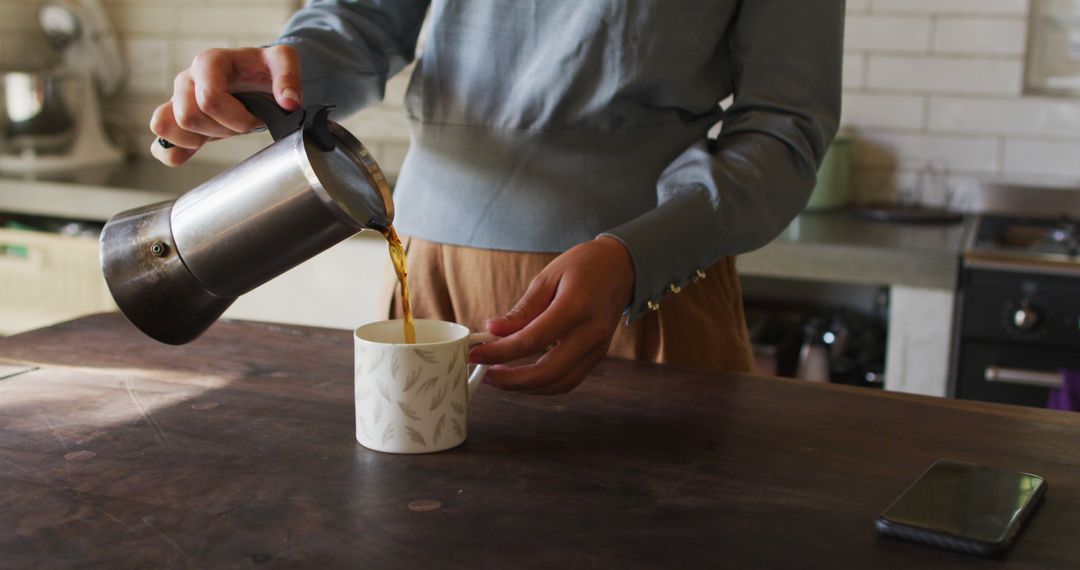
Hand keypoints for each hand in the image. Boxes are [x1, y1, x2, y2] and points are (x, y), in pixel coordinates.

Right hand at [149, 45, 301, 166]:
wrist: (254, 77)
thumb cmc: (263, 70)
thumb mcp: (283, 62)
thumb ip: (289, 77)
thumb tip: (289, 102)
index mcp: (209, 62)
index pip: (209, 99)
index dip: (237, 119)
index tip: (256, 120)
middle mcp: (187, 79)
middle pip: (188, 116)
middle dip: (221, 130)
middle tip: (241, 126)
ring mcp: (176, 100)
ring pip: (165, 126)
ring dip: (196, 140)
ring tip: (219, 133)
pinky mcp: (174, 120)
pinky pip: (158, 143)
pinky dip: (173, 153)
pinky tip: (195, 151)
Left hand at [469, 236, 634, 394]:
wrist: (622, 267)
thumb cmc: (584, 266)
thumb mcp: (548, 277)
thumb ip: (522, 310)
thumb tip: (493, 330)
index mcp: (575, 308)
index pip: (531, 341)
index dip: (499, 352)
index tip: (475, 353)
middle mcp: (589, 335)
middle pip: (546, 373)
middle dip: (510, 380)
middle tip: (484, 373)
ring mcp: (596, 350)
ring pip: (558, 384)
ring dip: (525, 387)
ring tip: (498, 377)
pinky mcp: (597, 357)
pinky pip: (568, 381)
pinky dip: (543, 385)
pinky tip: (522, 377)